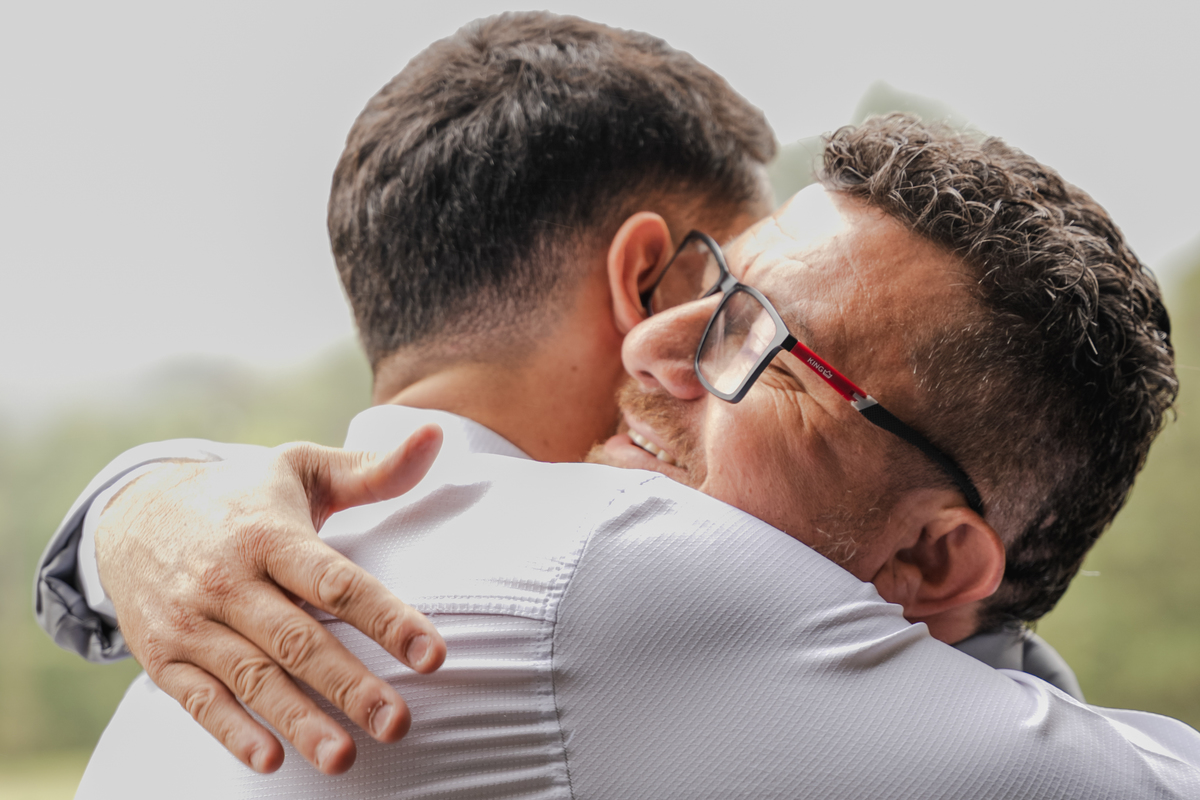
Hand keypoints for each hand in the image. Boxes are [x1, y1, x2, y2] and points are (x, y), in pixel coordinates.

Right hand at [94, 424, 447, 774]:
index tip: (432, 655)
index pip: (337, 582)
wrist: (133, 512)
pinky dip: (231, 732)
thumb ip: (373, 468)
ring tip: (345, 757)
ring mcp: (192, 621)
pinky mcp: (163, 656)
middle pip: (298, 639)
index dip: (386, 619)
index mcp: (270, 535)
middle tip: (399, 723)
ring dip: (299, 719)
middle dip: (350, 686)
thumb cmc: (243, 494)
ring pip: (252, 677)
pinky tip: (270, 759)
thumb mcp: (301, 469)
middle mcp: (229, 580)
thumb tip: (437, 434)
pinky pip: (199, 701)